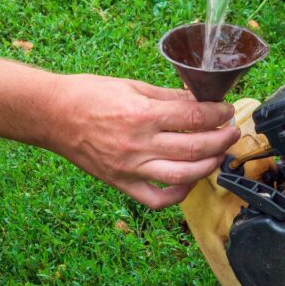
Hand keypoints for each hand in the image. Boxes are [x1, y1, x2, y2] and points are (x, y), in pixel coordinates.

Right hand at [45, 74, 240, 208]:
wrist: (52, 115)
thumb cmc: (89, 95)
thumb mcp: (133, 86)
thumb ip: (169, 97)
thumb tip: (199, 101)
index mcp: (142, 114)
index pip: (194, 118)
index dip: (218, 114)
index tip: (227, 111)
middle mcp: (138, 144)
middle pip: (195, 148)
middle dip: (222, 140)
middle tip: (232, 131)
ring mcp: (130, 167)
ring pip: (182, 176)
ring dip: (209, 166)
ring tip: (219, 155)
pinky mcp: (121, 183)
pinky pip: (157, 199)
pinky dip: (179, 194)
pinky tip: (190, 180)